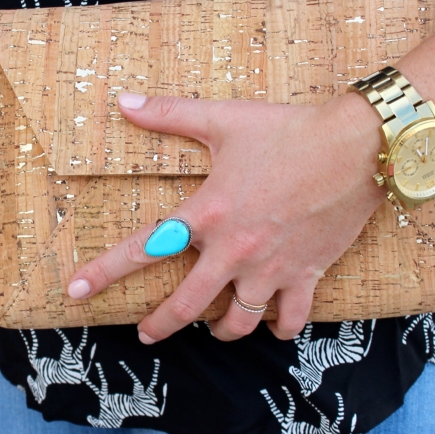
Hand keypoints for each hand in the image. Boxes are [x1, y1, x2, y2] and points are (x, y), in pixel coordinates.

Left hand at [67, 92, 386, 341]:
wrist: (358, 146)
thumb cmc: (287, 130)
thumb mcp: (223, 118)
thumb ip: (170, 114)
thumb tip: (123, 100)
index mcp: (207, 214)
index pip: (144, 249)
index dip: (105, 273)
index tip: (76, 292)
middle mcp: (234, 251)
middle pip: (187, 304)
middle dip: (161, 324)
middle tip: (146, 333)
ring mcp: (271, 268)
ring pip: (239, 321)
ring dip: (222, 331)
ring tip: (212, 330)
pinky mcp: (307, 274)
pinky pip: (290, 318)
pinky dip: (280, 327)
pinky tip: (273, 325)